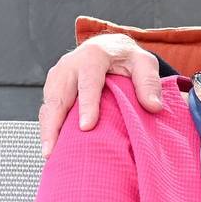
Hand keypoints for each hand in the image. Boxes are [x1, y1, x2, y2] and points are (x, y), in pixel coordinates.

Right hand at [39, 34, 162, 154]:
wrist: (111, 48)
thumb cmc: (129, 59)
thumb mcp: (145, 64)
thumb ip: (149, 83)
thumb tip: (154, 107)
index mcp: (93, 56)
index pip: (88, 82)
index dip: (87, 105)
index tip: (87, 127)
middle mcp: (70, 64)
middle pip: (59, 95)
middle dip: (54, 123)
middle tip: (54, 149)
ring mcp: (58, 75)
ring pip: (49, 103)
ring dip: (47, 128)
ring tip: (50, 153)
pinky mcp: (54, 86)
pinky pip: (48, 107)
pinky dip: (47, 125)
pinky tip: (51, 146)